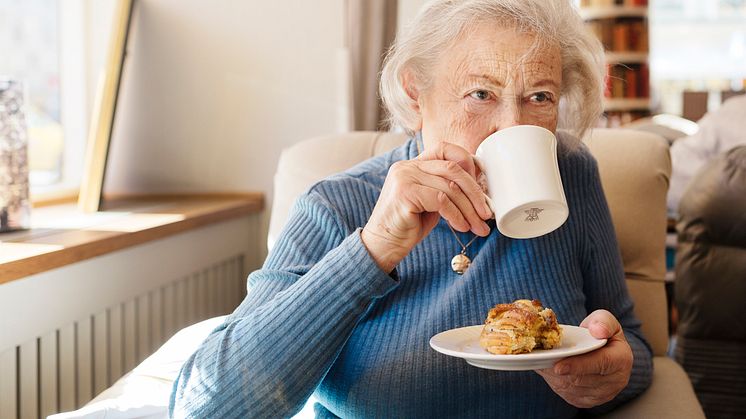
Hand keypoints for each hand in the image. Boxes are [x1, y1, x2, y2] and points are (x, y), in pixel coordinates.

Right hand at [361, 142, 491, 271]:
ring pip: (450, 187)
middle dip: (475, 192)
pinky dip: (456, 215)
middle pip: (452, 168)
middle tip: (486, 212)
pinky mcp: (405, 192)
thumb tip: (479, 192)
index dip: (467, 163)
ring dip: (469, 209)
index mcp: (413, 164)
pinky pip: (441, 200)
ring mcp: (404, 177)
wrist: (383, 246)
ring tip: (477, 227)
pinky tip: (461, 227)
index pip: (445, 148)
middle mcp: (407, 166)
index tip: (480, 187)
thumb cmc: (408, 227)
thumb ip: (446, 190)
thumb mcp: (430, 203)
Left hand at [535, 310, 633, 408]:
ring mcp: (603, 394)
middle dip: (558, 370)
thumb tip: (598, 331)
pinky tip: (549, 371)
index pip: (600, 364)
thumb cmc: (600, 332)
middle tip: (541, 360)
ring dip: (554, 377)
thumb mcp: (604, 319)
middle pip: (581, 379)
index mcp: (621, 359)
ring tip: (543, 362)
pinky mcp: (589, 401)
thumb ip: (602, 321)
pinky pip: (568, 395)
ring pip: (571, 389)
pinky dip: (555, 383)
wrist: (602, 350)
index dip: (578, 366)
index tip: (558, 366)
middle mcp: (616, 381)